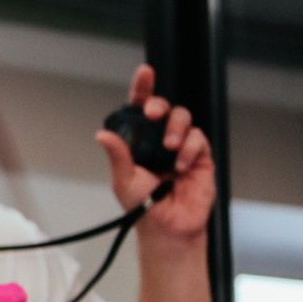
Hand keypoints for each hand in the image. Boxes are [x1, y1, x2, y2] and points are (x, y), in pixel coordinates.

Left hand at [97, 65, 213, 247]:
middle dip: (159, 105)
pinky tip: (182, 165)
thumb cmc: (143, 206)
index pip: (139, 109)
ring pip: (183, 118)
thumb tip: (101, 135)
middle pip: (164, 108)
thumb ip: (118, 155)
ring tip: (169, 147)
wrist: (168, 228)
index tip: (145, 73)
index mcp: (139, 141)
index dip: (143, 89)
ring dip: (176, 127)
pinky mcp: (201, 156)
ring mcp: (181, 146)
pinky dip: (190, 148)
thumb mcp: (124, 179)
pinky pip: (198, 138)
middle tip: (152, 114)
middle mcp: (160, 140)